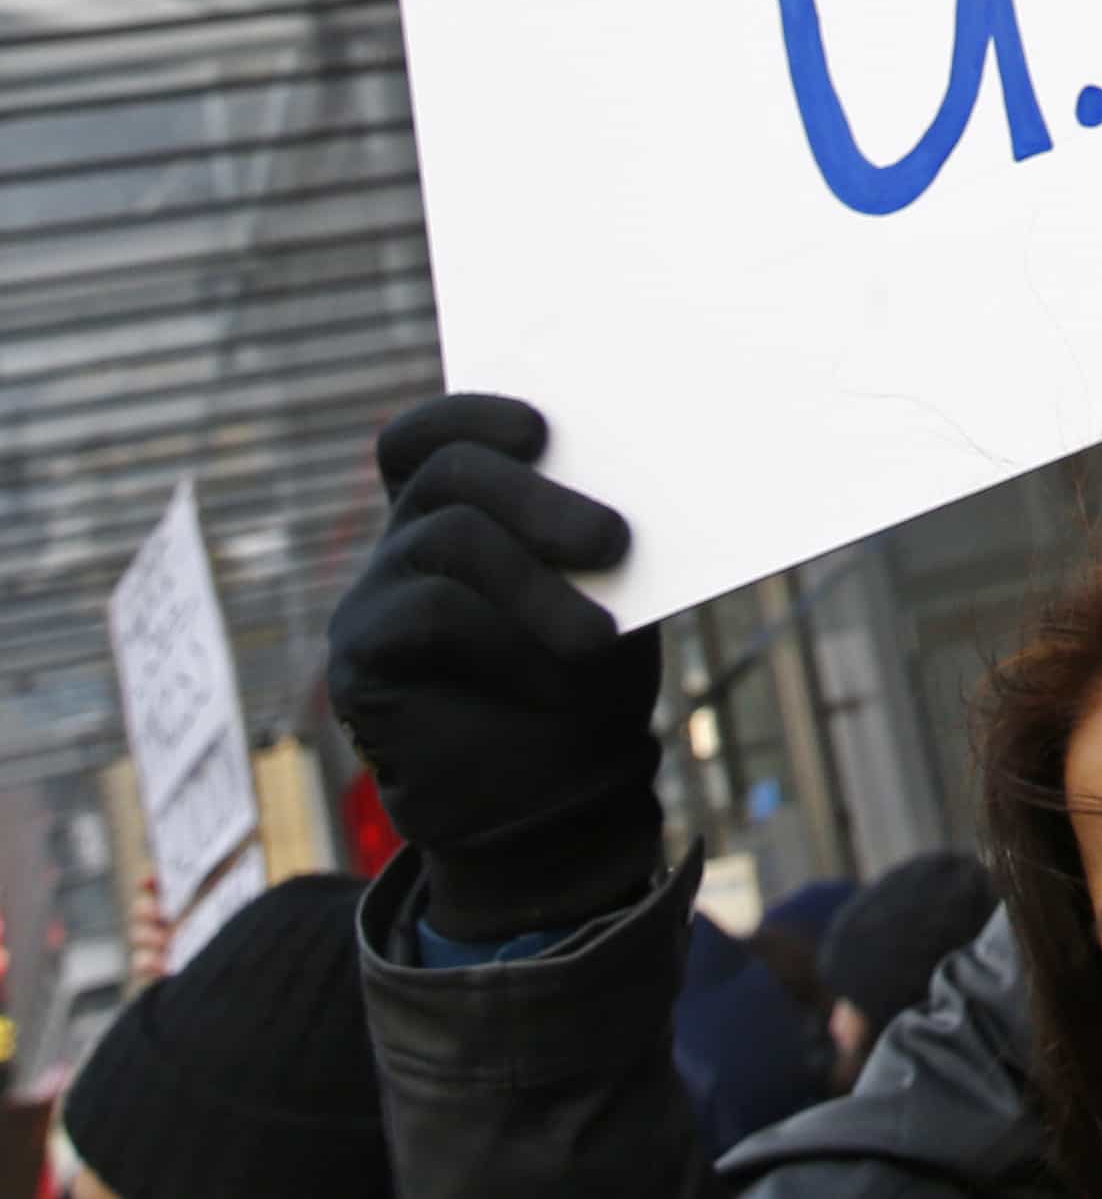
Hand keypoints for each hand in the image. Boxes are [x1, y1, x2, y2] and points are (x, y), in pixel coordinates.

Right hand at [325, 395, 667, 943]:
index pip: (428, 436)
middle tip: (613, 543)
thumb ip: (593, 529)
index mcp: (459, 510)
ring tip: (597, 639)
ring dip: (535, 585)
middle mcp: (404, 542)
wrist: (559, 792)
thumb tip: (636, 461)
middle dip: (536, 497)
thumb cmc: (588, 674)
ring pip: (445, 538)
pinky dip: (504, 642)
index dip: (472, 414)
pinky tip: (550, 680)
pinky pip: (426, 615)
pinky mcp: (360, 662)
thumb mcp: (608, 589)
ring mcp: (373, 599)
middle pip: (444, 473)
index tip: (542, 429)